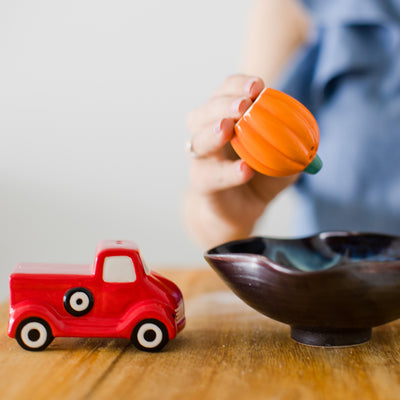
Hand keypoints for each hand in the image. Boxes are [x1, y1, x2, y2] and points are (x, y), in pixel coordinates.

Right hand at [185, 74, 297, 246]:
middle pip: (200, 114)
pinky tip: (244, 169)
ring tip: (228, 128)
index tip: (258, 86)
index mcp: (222, 122)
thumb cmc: (257, 178)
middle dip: (221, 105)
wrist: (239, 211)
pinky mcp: (202, 185)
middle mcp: (205, 138)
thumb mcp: (280, 159)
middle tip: (243, 104)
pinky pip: (210, 177)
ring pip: (197, 142)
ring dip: (212, 132)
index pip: (222, 94)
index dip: (236, 86)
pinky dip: (227, 172)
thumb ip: (291, 147)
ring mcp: (201, 162)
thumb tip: (311, 140)